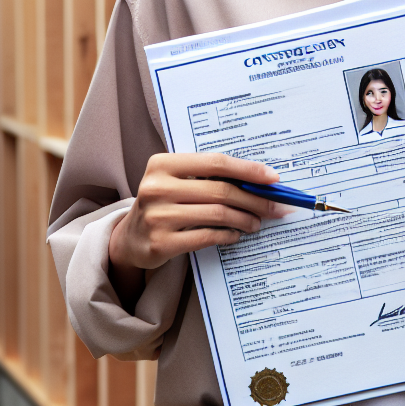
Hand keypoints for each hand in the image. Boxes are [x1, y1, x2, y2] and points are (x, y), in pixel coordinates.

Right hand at [108, 154, 290, 306]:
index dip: (248, 170)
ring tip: (256, 223)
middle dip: (254, 199)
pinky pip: (207, 237)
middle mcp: (157, 187)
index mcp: (163, 164)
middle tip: (274, 207)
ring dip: (245, 219)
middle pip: (221, 190)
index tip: (273, 178)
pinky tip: (236, 234)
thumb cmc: (164, 203)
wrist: (130, 238)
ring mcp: (157, 216)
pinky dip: (228, 235)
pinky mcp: (160, 243)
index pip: (215, 163)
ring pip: (218, 214)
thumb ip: (209, 177)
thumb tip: (261, 181)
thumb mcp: (178, 181)